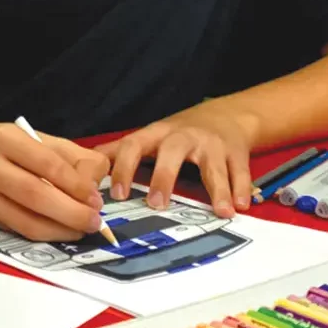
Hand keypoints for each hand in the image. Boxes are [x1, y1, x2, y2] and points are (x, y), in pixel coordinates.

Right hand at [0, 121, 110, 241]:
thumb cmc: (11, 144)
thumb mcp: (42, 139)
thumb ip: (74, 158)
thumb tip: (96, 185)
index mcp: (6, 138)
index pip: (47, 164)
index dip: (76, 185)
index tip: (96, 198)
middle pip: (34, 195)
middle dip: (70, 212)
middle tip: (94, 220)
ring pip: (25, 220)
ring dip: (60, 230)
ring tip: (82, 228)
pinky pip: (18, 230)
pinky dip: (45, 235)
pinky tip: (62, 230)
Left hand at [100, 103, 257, 216]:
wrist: (225, 116)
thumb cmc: (178, 133)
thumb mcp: (150, 137)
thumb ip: (121, 152)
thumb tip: (86, 166)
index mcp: (157, 134)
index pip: (134, 145)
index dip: (124, 168)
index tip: (118, 194)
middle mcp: (183, 137)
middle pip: (172, 152)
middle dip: (164, 177)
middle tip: (157, 205)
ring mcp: (212, 144)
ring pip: (213, 165)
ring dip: (218, 188)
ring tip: (222, 211)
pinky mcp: (236, 153)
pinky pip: (239, 171)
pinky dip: (241, 188)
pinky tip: (241, 205)